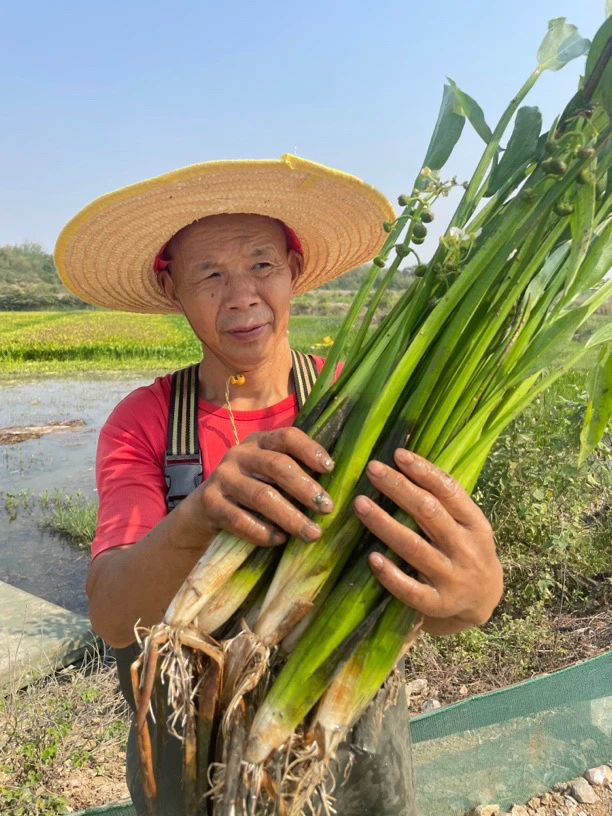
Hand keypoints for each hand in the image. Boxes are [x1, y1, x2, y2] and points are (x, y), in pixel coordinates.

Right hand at [181, 427, 334, 547]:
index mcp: (259, 442)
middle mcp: (239, 454)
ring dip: (291, 517)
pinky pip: (240, 519)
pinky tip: (280, 539)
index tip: (331, 468)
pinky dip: (263, 532)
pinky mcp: (209, 502)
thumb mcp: (266, 474)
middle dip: (305, 488)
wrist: (202, 511)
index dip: (310, 449)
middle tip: (327, 508)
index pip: (287, 436)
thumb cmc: (248, 491)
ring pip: (262, 496)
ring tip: (312, 533)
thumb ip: (291, 473)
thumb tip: (333, 489)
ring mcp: (222, 477)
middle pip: (277, 466)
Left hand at [353, 449, 502, 634]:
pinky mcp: (438, 604)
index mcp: (476, 524)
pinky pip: (411, 590)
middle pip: (429, 513)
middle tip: (372, 469)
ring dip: (384, 524)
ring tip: (360, 504)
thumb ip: (443, 502)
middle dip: (399, 488)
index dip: (424, 471)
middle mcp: (467, 549)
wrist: (484, 602)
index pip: (450, 491)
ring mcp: (453, 578)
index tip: (397, 454)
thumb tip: (403, 464)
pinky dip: (390, 574)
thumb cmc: (465, 551)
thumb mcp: (467, 526)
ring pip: (414, 547)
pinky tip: (372, 558)